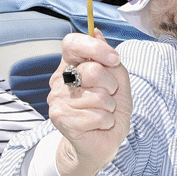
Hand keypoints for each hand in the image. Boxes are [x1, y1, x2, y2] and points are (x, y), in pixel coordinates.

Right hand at [48, 29, 131, 175]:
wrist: (101, 142)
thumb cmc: (109, 109)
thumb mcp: (118, 80)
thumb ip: (110, 60)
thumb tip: (97, 33)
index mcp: (73, 64)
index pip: (72, 43)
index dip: (94, 48)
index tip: (114, 59)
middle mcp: (61, 79)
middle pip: (92, 70)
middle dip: (111, 85)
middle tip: (109, 95)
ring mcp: (58, 98)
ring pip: (97, 96)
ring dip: (110, 106)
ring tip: (103, 112)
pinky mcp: (60, 118)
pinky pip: (96, 115)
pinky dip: (106, 121)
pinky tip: (99, 124)